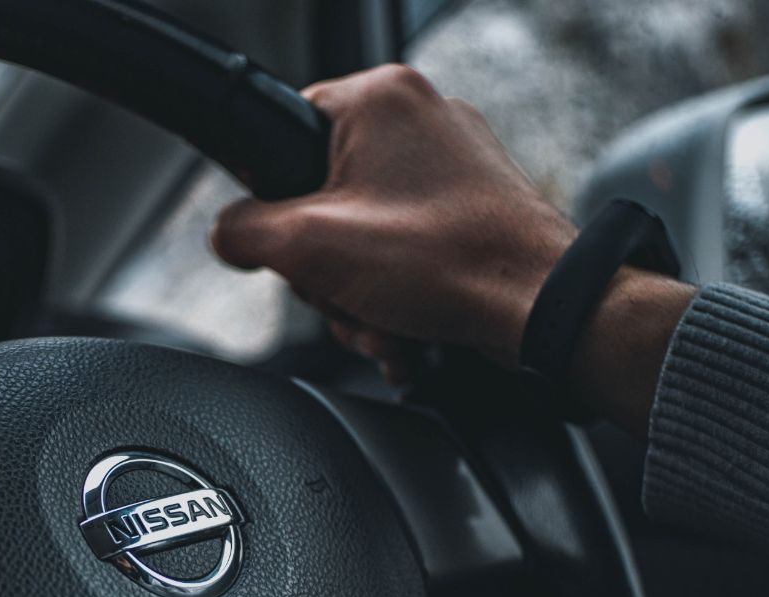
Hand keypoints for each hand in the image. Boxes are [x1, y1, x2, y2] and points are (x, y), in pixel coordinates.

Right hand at [211, 64, 693, 435]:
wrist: (540, 306)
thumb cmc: (447, 262)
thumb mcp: (310, 248)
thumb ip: (245, 232)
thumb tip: (228, 235)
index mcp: (378, 98)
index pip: (283, 130)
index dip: (274, 198)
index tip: (290, 242)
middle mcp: (420, 115)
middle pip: (322, 193)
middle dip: (327, 267)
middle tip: (344, 292)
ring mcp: (453, 157)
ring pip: (364, 228)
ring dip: (359, 290)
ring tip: (382, 320)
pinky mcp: (475, 200)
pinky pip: (406, 243)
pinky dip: (397, 291)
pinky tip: (405, 326)